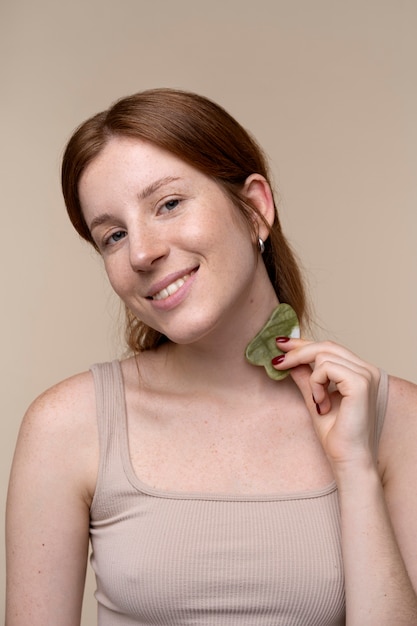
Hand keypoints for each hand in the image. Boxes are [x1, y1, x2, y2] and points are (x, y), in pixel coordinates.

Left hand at [273, 338, 380, 471]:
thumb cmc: (336, 435)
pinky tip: (321, 404)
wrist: (347, 458)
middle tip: (277, 362)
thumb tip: (290, 360)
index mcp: (360, 372)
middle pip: (326, 346)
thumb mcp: (314, 398)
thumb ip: (306, 378)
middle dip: (298, 352)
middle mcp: (368, 370)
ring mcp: (366, 375)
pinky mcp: (360, 383)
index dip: (304, 344)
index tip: (281, 344)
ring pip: (324, 355)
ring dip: (311, 379)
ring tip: (317, 402)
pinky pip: (326, 368)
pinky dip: (317, 384)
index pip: (330, 348)